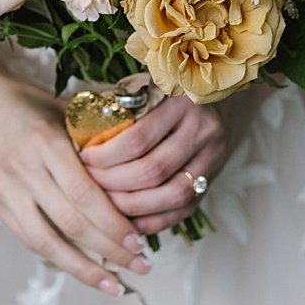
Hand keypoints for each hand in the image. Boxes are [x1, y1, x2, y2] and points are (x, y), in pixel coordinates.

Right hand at [0, 65, 150, 295]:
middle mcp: (22, 168)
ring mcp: (4, 188)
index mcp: (44, 141)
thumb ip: (95, 137)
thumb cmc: (24, 100)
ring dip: (83, 268)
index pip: (85, 195)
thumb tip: (136, 166)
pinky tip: (79, 268)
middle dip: (110, 249)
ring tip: (113, 284)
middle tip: (140, 265)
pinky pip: (27, 238)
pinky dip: (56, 258)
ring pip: (46, 241)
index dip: (114, 224)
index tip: (140, 241)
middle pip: (71, 222)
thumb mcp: (63, 109)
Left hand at [80, 86, 271, 234]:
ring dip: (131, 206)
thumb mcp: (151, 83)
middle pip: (152, 171)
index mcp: (182, 103)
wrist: (227, 90)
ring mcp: (213, 158)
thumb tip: (77, 130)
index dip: (106, 155)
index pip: (138, 138)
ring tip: (103, 205)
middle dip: (113, 183)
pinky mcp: (214, 179)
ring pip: (171, 195)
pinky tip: (128, 221)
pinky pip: (184, 209)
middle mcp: (203, 131)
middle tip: (86, 184)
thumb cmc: (175, 85)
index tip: (82, 158)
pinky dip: (154, 220)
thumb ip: (121, 103)